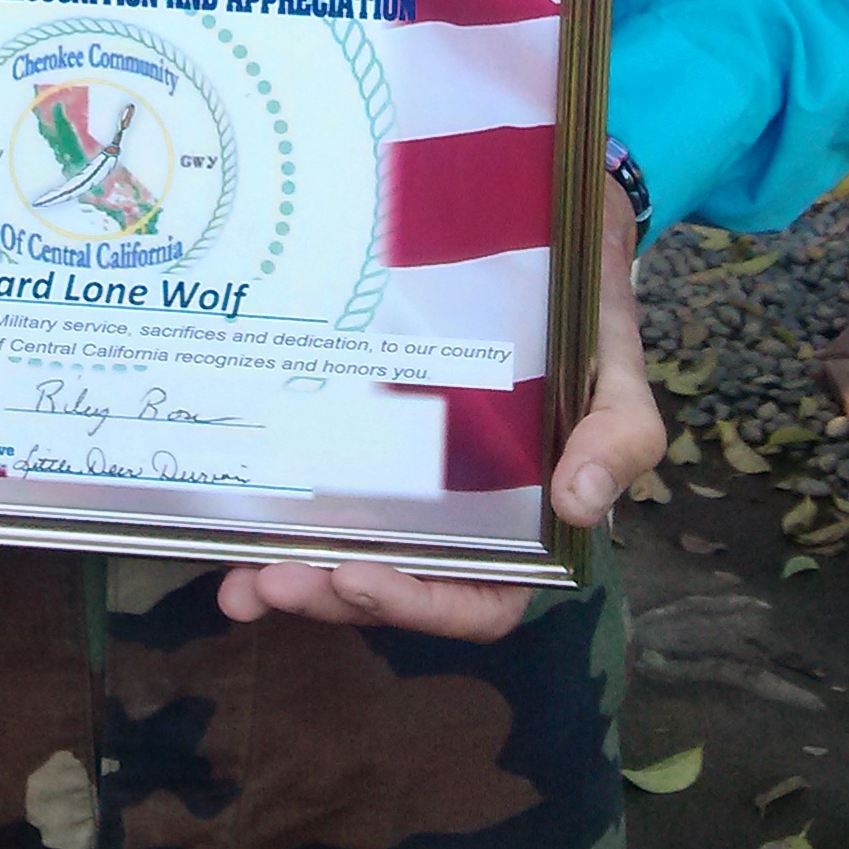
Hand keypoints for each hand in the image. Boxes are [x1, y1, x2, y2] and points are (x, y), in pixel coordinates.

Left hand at [216, 179, 662, 638]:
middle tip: (271, 582)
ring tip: (240, 581)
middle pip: (396, 587)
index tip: (357, 577)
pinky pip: (322, 494)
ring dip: (293, 576)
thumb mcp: (616, 378)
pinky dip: (279, 519)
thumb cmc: (585, 324)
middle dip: (332, 596)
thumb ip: (616, 440)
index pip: (479, 602)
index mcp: (525, 529)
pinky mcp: (365, 443)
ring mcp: (408, 488)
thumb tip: (580, 504)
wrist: (542, 244)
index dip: (419, 604)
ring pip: (349, 555)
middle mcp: (461, 521)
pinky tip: (233, 524)